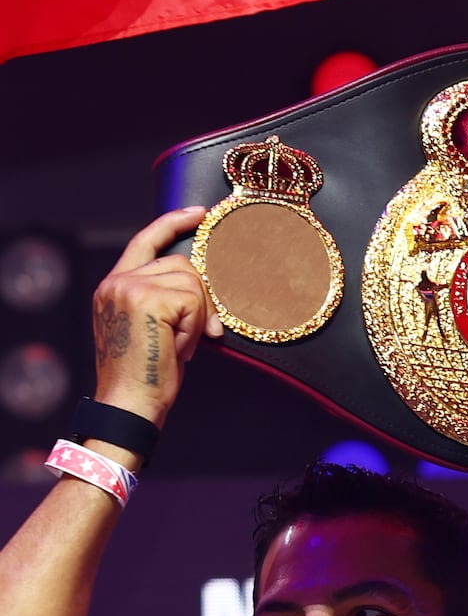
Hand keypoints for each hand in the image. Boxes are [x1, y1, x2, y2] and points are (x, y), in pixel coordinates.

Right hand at [91, 207, 220, 430]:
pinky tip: (180, 347)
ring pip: (192, 283)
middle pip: (182, 265)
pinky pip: (195, 301)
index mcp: (115, 285)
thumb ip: (166, 300)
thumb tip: (204, 286)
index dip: (173, 223)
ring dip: (198, 318)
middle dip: (202, 300)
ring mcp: (129, 287)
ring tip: (181, 345)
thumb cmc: (147, 374)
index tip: (201, 214)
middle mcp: (117, 281)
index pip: (145, 241)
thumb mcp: (153, 328)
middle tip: (201, 334)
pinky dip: (196, 327)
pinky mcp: (147, 299)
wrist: (131, 402)